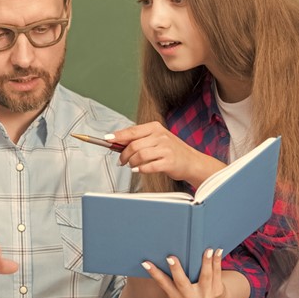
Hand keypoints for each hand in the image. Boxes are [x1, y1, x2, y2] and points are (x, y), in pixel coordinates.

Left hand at [108, 122, 224, 186]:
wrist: (192, 161)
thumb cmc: (171, 151)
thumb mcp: (156, 139)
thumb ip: (139, 139)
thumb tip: (117, 142)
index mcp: (155, 127)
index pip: (132, 130)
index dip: (118, 136)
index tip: (107, 139)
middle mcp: (161, 136)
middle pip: (133, 144)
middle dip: (123, 154)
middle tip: (121, 161)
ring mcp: (166, 149)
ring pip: (139, 155)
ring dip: (131, 162)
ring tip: (131, 165)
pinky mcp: (169, 162)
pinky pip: (149, 166)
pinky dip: (140, 169)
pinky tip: (138, 170)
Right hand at [142, 249, 228, 297]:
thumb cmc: (191, 287)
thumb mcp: (180, 288)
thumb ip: (173, 276)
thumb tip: (160, 251)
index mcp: (176, 295)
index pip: (163, 283)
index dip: (154, 273)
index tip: (145, 263)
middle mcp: (189, 297)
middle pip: (182, 283)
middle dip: (176, 270)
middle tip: (170, 257)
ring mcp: (204, 295)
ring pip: (205, 277)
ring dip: (205, 262)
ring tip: (206, 250)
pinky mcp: (217, 291)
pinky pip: (217, 274)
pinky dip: (217, 261)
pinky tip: (217, 251)